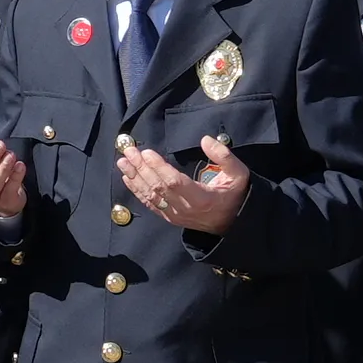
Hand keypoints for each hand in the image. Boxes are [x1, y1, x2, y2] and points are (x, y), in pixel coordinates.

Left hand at [118, 130, 250, 234]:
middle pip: (158, 187)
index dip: (159, 167)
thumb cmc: (235, 195)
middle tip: (129, 152)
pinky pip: (150, 204)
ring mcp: (175, 215)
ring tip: (123, 162)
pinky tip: (127, 179)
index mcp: (202, 198)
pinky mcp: (170, 217)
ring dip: (135, 178)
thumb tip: (205, 140)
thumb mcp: (238, 174)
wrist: (232, 223)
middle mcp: (185, 209)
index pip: (174, 182)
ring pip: (151, 196)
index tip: (146, 152)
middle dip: (141, 168)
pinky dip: (137, 191)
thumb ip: (224, 156)